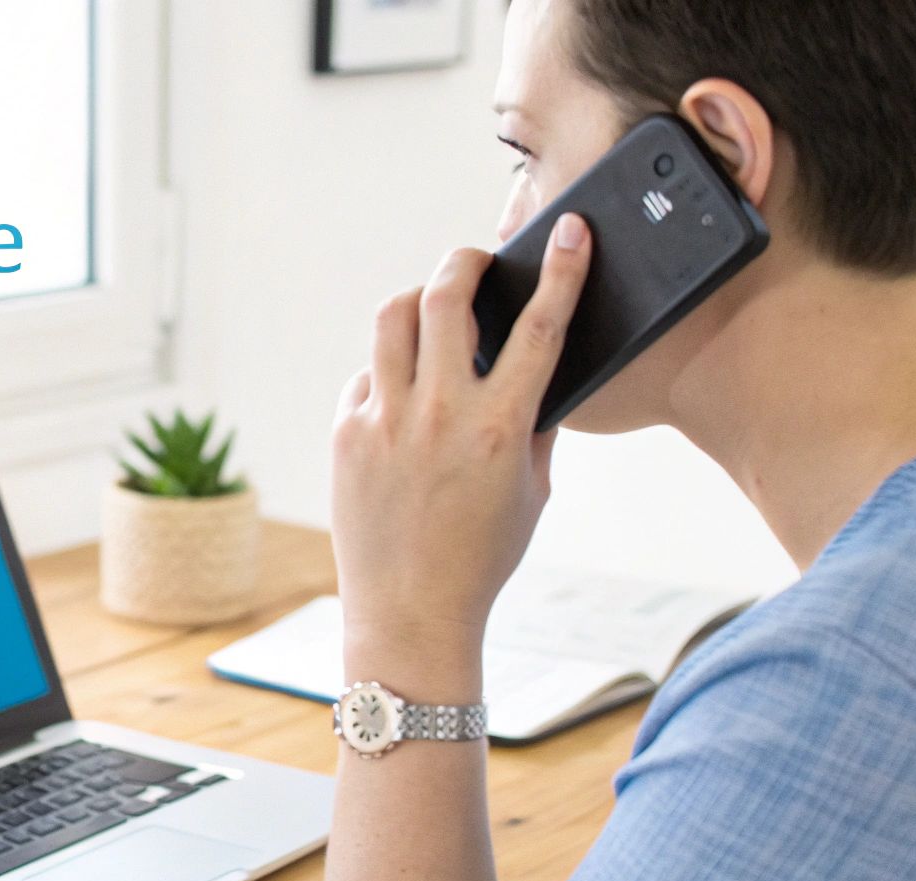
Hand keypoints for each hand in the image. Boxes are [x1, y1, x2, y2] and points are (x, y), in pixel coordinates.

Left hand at [330, 214, 590, 690]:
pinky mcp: (346, 436)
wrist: (411, 613)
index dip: (562, 270)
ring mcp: (384, 421)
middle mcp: (438, 414)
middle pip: (444, 295)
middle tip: (476, 262)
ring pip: (392, 318)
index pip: (539, 327)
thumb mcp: (532, 491)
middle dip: (464, 261)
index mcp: (501, 427)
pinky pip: (366, 376)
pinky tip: (402, 396)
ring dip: (417, 301)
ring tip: (433, 313)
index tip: (570, 232)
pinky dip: (387, 373)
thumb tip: (535, 367)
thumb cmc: (482, 556)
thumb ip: (535, 425)